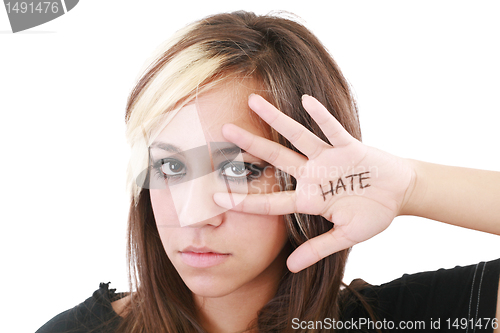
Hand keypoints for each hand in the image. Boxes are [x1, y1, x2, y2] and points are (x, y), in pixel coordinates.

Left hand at [214, 94, 414, 272]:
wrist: (400, 193)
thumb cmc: (372, 214)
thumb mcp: (345, 237)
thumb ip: (318, 248)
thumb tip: (291, 267)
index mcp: (310, 200)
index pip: (271, 201)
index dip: (245, 201)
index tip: (217, 198)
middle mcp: (313, 176)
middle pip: (275, 158)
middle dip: (250, 145)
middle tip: (224, 130)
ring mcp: (329, 159)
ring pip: (297, 137)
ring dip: (277, 120)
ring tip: (253, 101)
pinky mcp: (349, 147)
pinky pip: (332, 130)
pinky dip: (321, 117)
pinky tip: (304, 101)